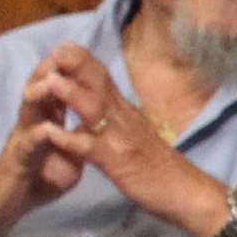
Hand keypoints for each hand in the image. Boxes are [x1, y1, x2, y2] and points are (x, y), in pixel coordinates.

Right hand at [0, 53, 103, 236]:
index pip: (58, 90)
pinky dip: (38, 136)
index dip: (70, 72)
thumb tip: (99, 132)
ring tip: (52, 79)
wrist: (8, 205)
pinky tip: (49, 128)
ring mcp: (22, 139)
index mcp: (46, 121)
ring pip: (29, 110)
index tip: (87, 52)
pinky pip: (27, 145)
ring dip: (40, 94)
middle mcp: (32, 124)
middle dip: (52, 69)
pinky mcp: (16, 161)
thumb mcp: (68, 160)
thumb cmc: (37, 180)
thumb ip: (80, 142)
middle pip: (40, 90)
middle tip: (66, 49)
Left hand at [32, 53, 228, 232]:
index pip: (104, 77)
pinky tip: (54, 135)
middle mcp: (124, 118)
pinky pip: (92, 149)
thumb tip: (102, 102)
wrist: (186, 191)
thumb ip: (120, 117)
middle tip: (56, 48)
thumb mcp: (138, 133)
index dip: (83, 60)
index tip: (63, 45)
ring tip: (50, 81)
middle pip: (100, 84)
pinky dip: (72, 140)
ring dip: (72, 95)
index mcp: (126, 111)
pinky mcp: (117, 162)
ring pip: (95, 111)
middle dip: (77, 65)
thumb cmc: (161, 166)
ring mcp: (121, 139)